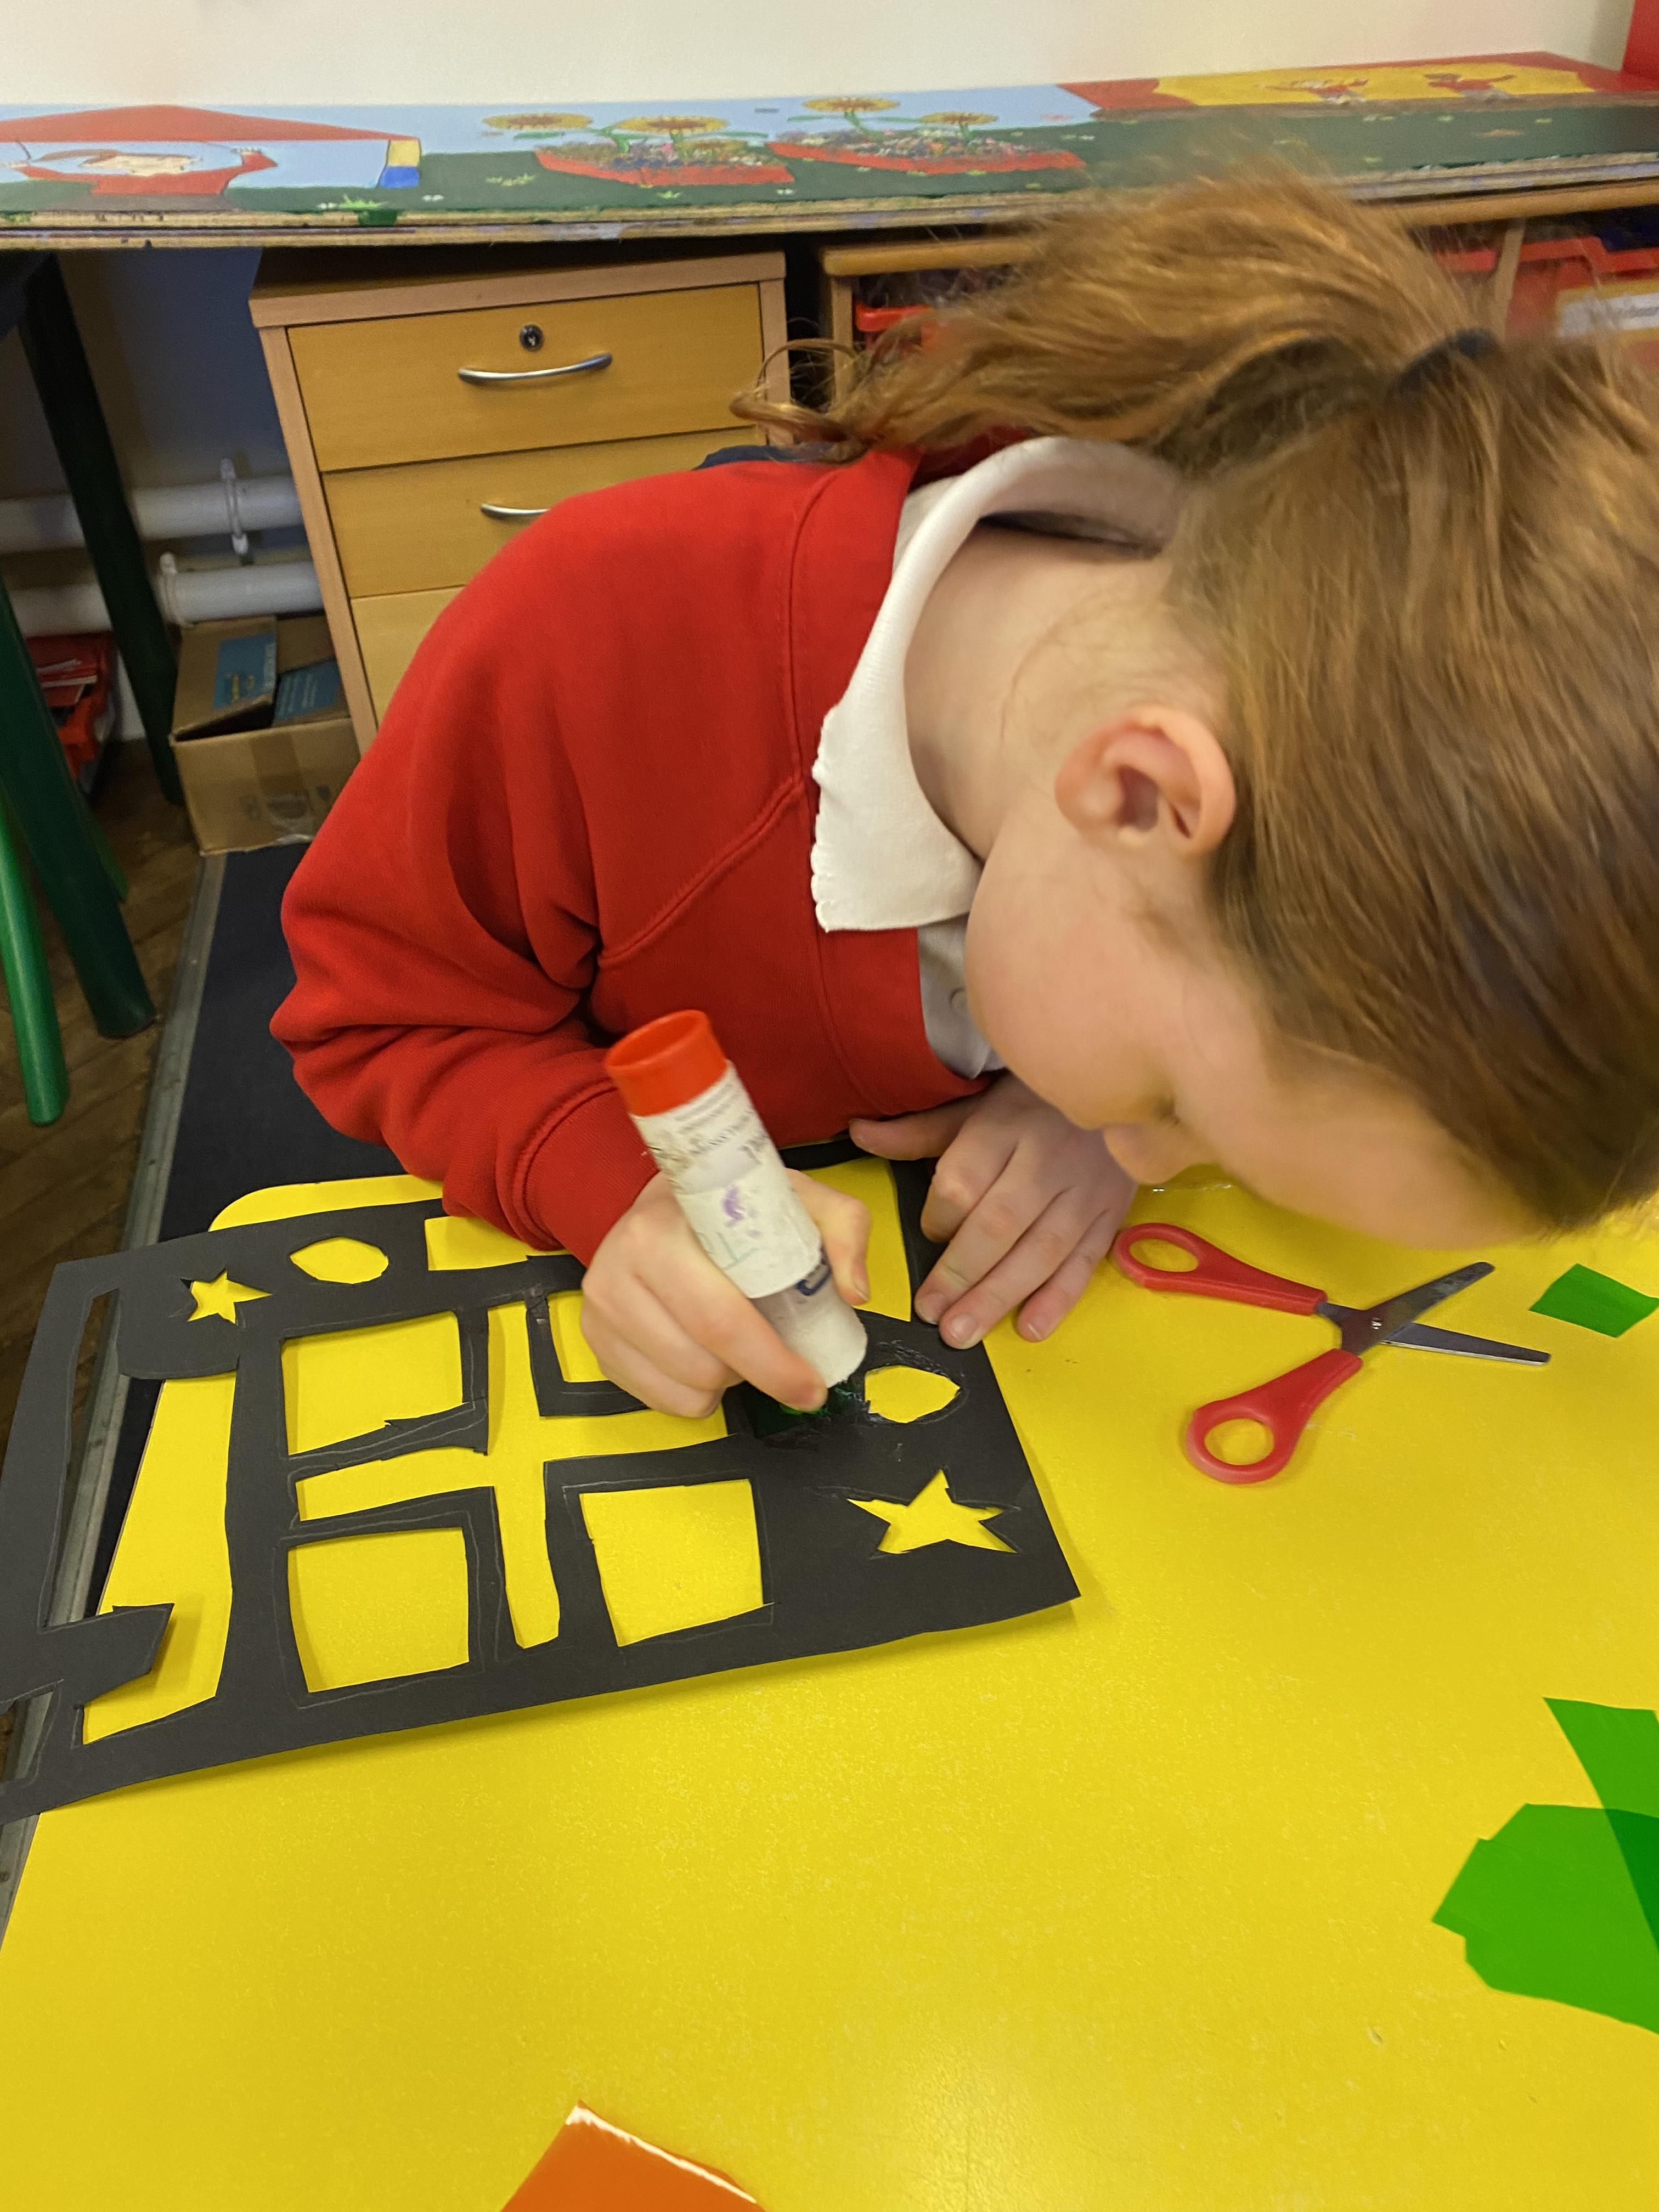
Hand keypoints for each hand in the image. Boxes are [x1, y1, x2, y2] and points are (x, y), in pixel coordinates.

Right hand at [580, 1171, 870, 1417]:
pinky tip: (704, 1354)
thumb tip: (854, 1292)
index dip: (772, 1361)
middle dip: (757, 1376)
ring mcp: (600, 1310)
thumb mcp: (797, 1198)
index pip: (720, 1318)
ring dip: (725, 1381)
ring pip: (683, 1387)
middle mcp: (618, 1270)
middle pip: (702, 1362)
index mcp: (662, 1231)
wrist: (664, 1202)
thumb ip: (842, 1228)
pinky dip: (693, 1392)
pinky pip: (658, 1400)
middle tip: (786, 1369)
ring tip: (738, 1344)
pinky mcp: (595, 1342)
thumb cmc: (734, 1206)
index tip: (812, 1386)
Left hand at [850, 1075, 1132, 1348]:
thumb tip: (858, 1133)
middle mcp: (1044, 1162)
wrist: (1115, 1082)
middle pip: (998, 1225)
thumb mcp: (974, 1108)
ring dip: (999, 1297)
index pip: (963, 1183)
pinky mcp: (1109, 1214)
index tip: (929, 1234)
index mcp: (1003, 1128)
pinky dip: (1059, 1299)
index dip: (939, 1218)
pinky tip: (1031, 1329)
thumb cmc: (1030, 1103)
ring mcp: (1082, 1191)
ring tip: (963, 1333)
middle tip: (932, 1314)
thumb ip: (919, 1132)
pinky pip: (1084, 1262)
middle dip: (961, 1275)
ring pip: (1040, 1252)